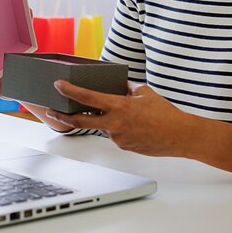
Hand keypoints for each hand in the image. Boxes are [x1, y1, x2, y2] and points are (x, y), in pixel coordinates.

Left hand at [45, 80, 192, 156]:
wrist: (179, 135)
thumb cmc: (165, 113)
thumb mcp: (144, 93)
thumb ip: (127, 89)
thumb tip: (117, 86)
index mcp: (119, 106)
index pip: (87, 97)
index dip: (70, 90)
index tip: (59, 85)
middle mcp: (114, 123)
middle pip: (80, 121)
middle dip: (62, 116)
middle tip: (52, 112)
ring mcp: (117, 137)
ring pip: (101, 126)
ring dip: (104, 120)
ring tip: (128, 116)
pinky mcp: (123, 146)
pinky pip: (114, 135)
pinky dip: (118, 128)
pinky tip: (135, 126)